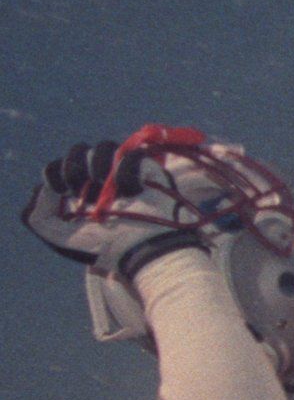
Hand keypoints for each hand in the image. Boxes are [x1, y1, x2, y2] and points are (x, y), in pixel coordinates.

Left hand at [20, 138, 201, 278]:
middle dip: (74, 165)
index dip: (55, 172)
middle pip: (79, 150)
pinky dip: (126, 170)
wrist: (138, 252)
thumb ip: (36, 215)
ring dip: (98, 163)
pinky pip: (132, 155)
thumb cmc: (103, 247)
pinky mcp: (150, 172)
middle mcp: (102, 181)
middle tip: (80, 187)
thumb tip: (46, 188)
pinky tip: (132, 191)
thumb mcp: (57, 235)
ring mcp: (126, 174)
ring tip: (107, 186)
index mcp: (82, 193)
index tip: (62, 190)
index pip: (59, 166)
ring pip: (105, 147)